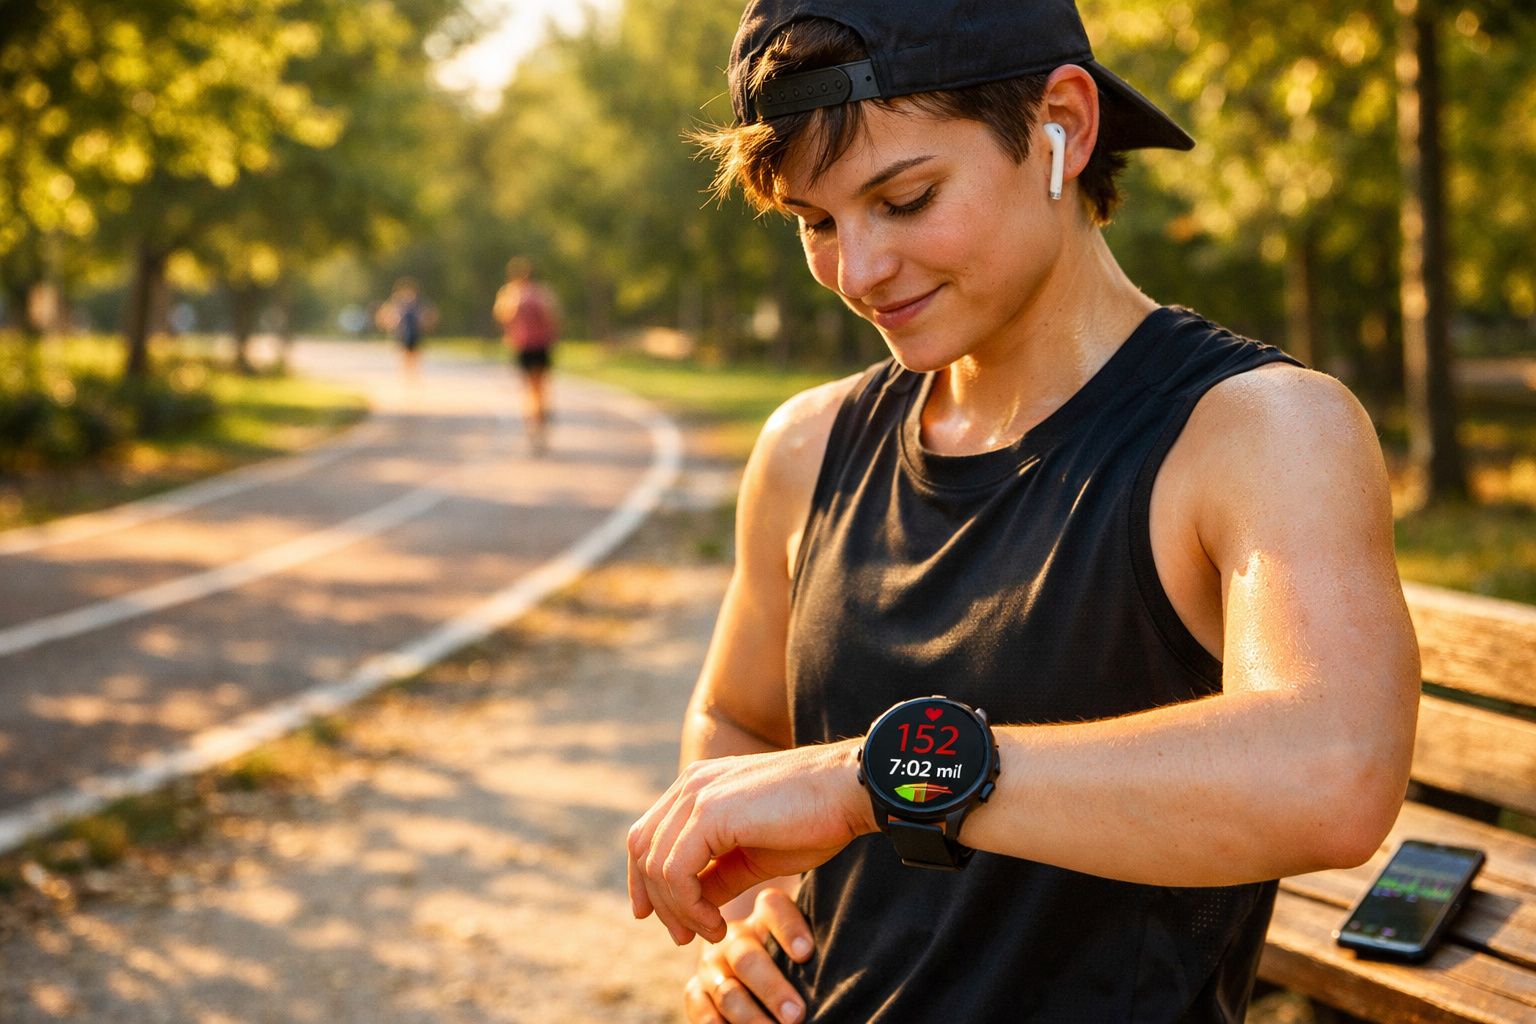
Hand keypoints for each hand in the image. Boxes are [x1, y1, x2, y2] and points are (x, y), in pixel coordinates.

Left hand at [627, 740, 871, 943]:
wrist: (847, 793)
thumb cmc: (812, 821)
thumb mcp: (754, 855)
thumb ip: (718, 874)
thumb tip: (693, 904)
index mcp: (697, 786)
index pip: (647, 836)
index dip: (644, 881)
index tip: (658, 918)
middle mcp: (690, 784)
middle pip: (642, 850)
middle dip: (657, 901)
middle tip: (684, 937)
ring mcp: (697, 795)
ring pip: (656, 865)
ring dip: (678, 910)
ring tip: (711, 932)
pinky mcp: (709, 812)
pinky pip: (676, 871)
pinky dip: (689, 906)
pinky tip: (716, 923)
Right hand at [684, 889, 813, 1023]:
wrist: (753, 971)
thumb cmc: (796, 962)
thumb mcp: (804, 947)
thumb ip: (813, 950)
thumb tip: (849, 971)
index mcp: (765, 915)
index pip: (774, 908)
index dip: (789, 929)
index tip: (807, 954)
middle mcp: (734, 936)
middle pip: (747, 957)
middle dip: (772, 988)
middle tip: (796, 1015)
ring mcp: (711, 965)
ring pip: (727, 990)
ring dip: (750, 1017)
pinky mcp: (695, 992)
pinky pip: (699, 1008)